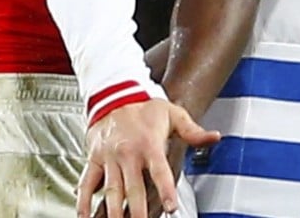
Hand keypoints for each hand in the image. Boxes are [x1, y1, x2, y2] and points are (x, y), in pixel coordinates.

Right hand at [77, 100, 217, 217]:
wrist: (114, 94)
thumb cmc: (145, 108)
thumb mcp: (173, 115)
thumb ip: (193, 131)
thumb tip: (215, 137)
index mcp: (149, 145)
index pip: (159, 172)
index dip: (165, 190)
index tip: (171, 207)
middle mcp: (128, 153)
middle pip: (133, 188)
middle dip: (138, 211)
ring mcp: (109, 158)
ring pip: (111, 190)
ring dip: (113, 212)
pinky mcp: (94, 159)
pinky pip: (87, 183)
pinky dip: (84, 201)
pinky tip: (85, 217)